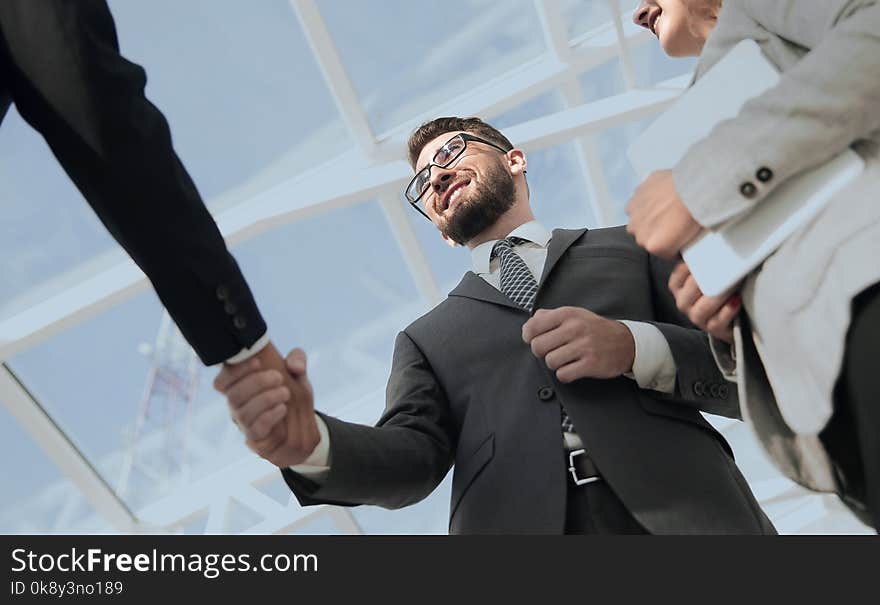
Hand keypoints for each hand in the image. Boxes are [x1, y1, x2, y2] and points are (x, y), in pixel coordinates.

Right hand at [214, 344, 318, 466]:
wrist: (304, 425)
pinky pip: (254, 430)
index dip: (234, 372)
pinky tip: (283, 408)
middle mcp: (238, 407)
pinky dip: (269, 416)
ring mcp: (245, 424)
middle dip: (256, 383)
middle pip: (233, 396)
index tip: (257, 362)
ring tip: (286, 393)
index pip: (222, 382)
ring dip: (266, 399)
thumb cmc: (292, 394)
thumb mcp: (297, 374)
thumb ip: (297, 360)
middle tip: (278, 377)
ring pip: (243, 413)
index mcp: (239, 388)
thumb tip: (295, 366)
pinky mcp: (256, 439)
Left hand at [522, 307, 634, 381]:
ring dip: (555, 364)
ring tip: (565, 360)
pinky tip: (573, 368)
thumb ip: (549, 316)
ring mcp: (584, 346)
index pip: (533, 327)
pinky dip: (565, 374)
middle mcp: (575, 328)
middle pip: (538, 346)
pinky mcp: (591, 364)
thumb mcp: (574, 314)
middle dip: (542, 352)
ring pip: (550, 362)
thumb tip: (529, 325)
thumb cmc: (594, 329)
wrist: (627, 342)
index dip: (529, 337)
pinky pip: (563, 374)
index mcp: (567, 314)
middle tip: (552, 352)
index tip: (534, 340)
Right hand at [625, 170, 702, 258]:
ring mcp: (634, 212)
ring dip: (649, 217)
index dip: (673, 246)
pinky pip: (638, 203)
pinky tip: (661, 197)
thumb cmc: (697, 212)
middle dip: (658, 232)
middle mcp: (638, 231)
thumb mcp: (692, 241)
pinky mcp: (635, 195)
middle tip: (675, 221)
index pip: (662, 252)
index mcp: (653, 246)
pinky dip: (647, 201)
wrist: (696, 187)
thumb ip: (681, 254)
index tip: (681, 238)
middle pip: (647, 236)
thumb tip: (681, 257)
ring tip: (667, 208)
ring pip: (640, 220)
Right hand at [668, 261, 740, 343]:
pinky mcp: (712, 329)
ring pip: (703, 307)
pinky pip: (718, 320)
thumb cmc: (718, 289)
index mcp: (678, 286)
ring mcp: (696, 317)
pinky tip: (736, 300)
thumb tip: (712, 241)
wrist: (730, 317)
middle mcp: (683, 302)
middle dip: (708, 277)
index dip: (692, 264)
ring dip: (720, 294)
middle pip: (692, 289)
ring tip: (734, 283)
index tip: (707, 254)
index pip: (679, 273)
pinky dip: (728, 310)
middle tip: (725, 265)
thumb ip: (705, 261)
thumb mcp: (707, 274)